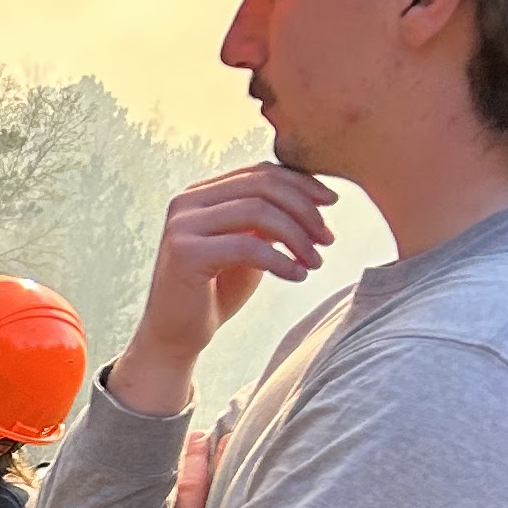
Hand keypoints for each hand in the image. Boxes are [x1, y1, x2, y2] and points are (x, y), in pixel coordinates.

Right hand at [109, 168, 333, 415]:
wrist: (176, 335)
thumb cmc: (216, 291)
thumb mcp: (248, 245)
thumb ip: (268, 218)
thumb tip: (314, 196)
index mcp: (200, 193)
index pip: (260, 173)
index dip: (301, 184)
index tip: (331, 203)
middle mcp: (186, 201)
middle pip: (262, 187)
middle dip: (304, 210)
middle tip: (328, 239)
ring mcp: (182, 225)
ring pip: (258, 212)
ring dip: (297, 237)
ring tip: (315, 262)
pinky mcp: (185, 253)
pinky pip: (247, 246)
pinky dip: (280, 260)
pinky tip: (297, 276)